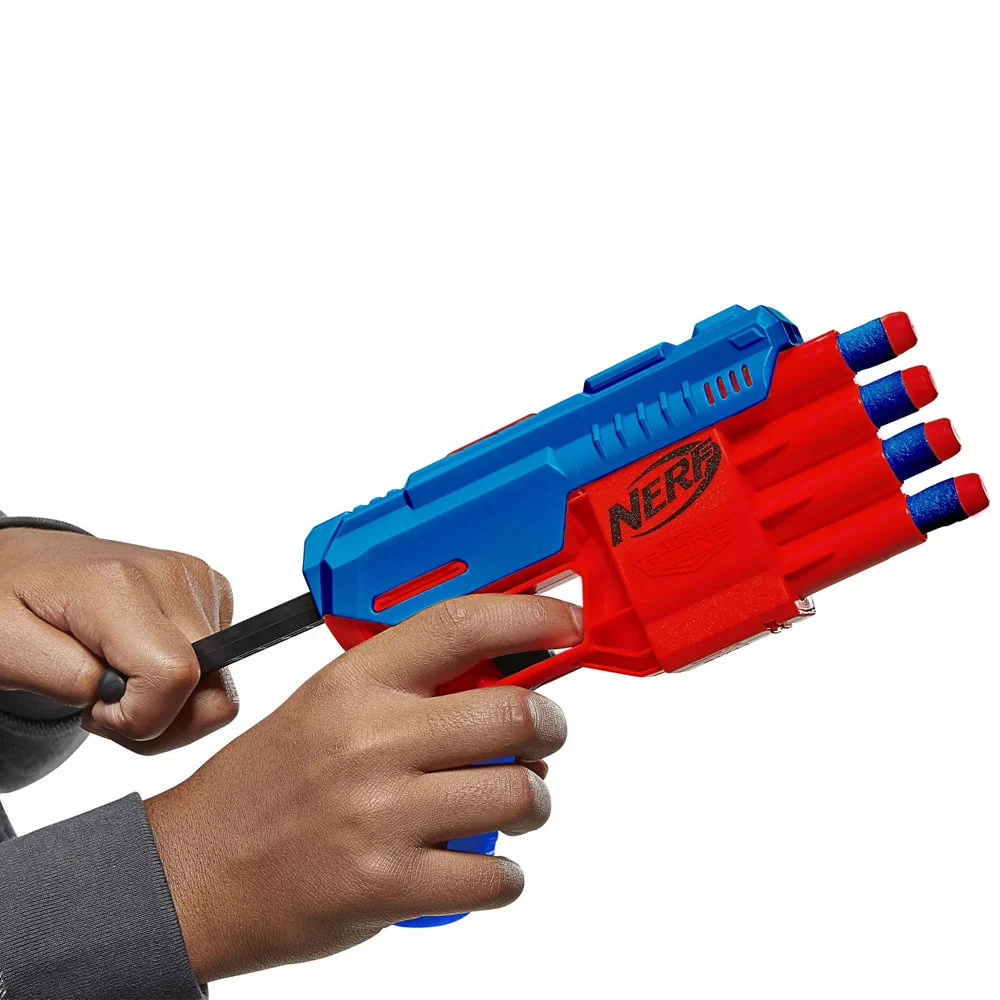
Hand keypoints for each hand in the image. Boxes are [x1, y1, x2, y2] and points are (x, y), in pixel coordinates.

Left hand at [0, 528, 237, 751]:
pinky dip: (182, 678)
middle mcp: (171, 575)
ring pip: (221, 683)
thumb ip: (67, 678)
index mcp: (119, 585)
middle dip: (159, 718)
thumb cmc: (7, 602)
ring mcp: (196, 580)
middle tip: (104, 703)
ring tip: (117, 679)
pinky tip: (139, 660)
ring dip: (170, 702)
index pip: (174, 676)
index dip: (140, 717)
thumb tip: (126, 694)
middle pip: (212, 688)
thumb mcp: (7, 650)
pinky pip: (220, 663)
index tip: (95, 709)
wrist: (25, 562)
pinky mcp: (210, 590)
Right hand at [145, 593, 578, 980]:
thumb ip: (406, 687)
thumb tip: (504, 681)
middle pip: (513, 712)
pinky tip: (485, 865)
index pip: (460, 624)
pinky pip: (495, 877)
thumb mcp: (327, 707)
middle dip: (551, 725)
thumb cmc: (267, 785)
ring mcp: (380, 814)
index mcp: (354, 684)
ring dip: (534, 801)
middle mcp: (371, 740)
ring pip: (519, 793)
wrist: (195, 872)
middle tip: (544, 736)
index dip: (529, 616)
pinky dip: (506, 874)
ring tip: (512, 804)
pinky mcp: (387, 884)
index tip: (566, 623)